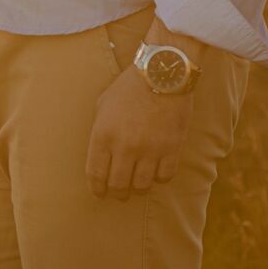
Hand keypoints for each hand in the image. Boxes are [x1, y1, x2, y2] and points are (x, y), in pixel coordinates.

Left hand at [85, 65, 191, 199]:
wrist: (162, 74)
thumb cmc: (129, 87)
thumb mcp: (103, 104)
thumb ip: (100, 130)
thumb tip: (100, 153)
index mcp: (103, 135)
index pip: (96, 174)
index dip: (97, 188)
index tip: (99, 194)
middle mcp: (125, 147)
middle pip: (118, 185)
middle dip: (117, 193)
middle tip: (119, 193)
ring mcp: (149, 150)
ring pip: (142, 186)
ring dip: (138, 188)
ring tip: (137, 185)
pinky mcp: (171, 149)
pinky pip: (164, 177)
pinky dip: (159, 178)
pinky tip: (156, 173)